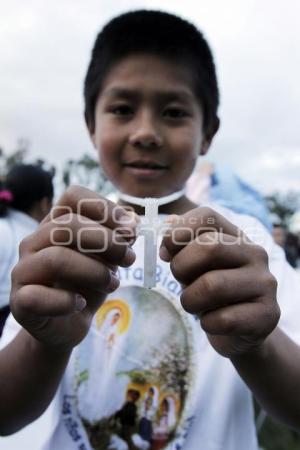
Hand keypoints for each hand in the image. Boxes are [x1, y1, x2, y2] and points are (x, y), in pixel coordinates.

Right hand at [10, 186, 137, 352]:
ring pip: (56, 258)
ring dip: (94, 271)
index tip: (130, 228)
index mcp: (55, 224)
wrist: (67, 325)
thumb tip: (132, 224)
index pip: (73, 197)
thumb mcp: (108, 259)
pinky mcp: (20, 302)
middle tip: (129, 259)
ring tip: (112, 284)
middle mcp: (34, 242)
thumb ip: (119, 240)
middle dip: (107, 241)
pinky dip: (66, 301)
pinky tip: (80, 303)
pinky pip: (38, 297)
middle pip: (68, 226)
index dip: (104, 207)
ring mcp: (23, 271)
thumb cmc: (87, 285)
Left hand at [160, 207, 279, 357]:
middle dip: (181, 267)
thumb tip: (168, 224)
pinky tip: (213, 322)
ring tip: (195, 304)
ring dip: (190, 300)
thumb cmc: (210, 292)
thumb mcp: (192, 265)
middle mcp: (255, 253)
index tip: (166, 253)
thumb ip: (179, 245)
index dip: (177, 231)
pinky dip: (208, 324)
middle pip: (209, 246)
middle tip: (180, 282)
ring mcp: (265, 283)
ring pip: (213, 285)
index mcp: (235, 236)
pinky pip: (224, 319)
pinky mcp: (268, 315)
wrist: (238, 330)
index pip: (206, 216)